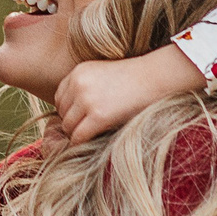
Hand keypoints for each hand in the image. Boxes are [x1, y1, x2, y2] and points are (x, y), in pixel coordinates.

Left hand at [56, 45, 205, 141]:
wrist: (157, 78)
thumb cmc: (135, 80)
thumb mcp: (103, 75)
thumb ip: (86, 88)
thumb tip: (74, 113)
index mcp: (78, 71)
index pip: (59, 98)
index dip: (69, 110)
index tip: (82, 118)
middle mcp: (78, 84)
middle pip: (61, 113)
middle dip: (72, 123)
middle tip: (88, 130)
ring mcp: (87, 100)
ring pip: (67, 127)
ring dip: (77, 134)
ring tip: (93, 135)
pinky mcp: (98, 116)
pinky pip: (78, 137)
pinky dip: (81, 144)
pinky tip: (93, 142)